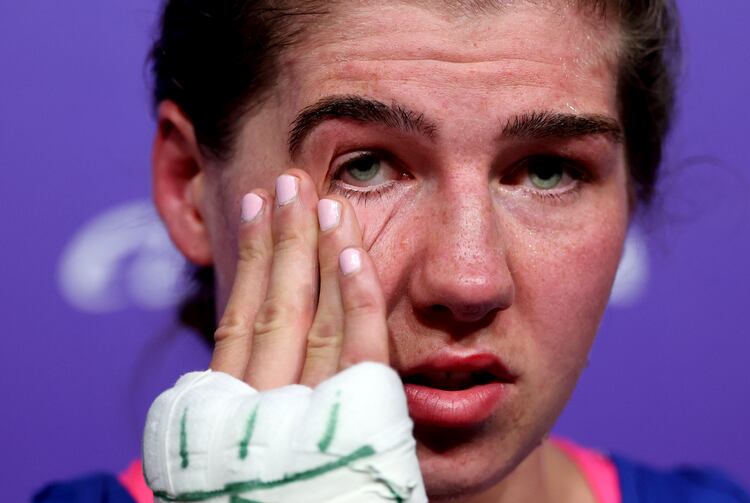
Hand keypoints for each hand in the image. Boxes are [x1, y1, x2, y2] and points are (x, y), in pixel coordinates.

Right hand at [143, 170, 425, 501]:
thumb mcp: (235, 461)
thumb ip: (240, 411)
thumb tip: (239, 354)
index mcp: (224, 413)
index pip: (239, 316)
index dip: (250, 260)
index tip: (258, 208)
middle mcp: (258, 404)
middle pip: (272, 302)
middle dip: (281, 237)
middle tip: (287, 180)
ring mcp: (302, 411)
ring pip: (307, 314)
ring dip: (313, 252)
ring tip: (315, 197)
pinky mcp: (353, 424)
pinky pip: (355, 349)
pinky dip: (354, 298)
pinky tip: (354, 253)